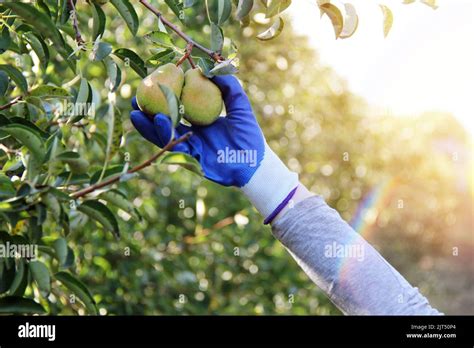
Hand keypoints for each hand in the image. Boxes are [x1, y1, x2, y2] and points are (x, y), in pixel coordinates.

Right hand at [130, 75, 298, 222]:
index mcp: (200, 121)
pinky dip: (163, 134)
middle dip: (148, 111)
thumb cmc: (249, 135)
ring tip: (136, 111)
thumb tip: (213, 66)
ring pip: (164, 134)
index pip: (179, 107)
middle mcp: (192, 133)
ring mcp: (190, 146)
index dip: (165, 97)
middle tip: (134, 99)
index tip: (153, 84)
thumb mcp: (240, 106)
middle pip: (166, 121)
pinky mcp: (191, 158)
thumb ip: (229, 87)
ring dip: (149, 124)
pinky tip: (156, 121)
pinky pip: (173, 145)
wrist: (255, 162)